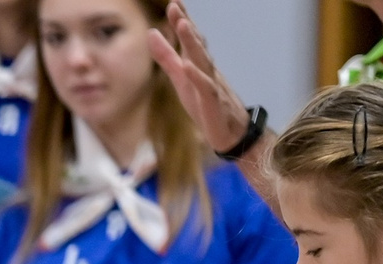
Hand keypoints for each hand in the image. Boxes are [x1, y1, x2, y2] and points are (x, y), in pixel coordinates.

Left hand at [150, 3, 252, 155]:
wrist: (230, 132)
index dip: (181, 21)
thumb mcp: (179, 78)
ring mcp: (211, 84)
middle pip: (196, 44)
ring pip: (203, 60)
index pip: (190, 39)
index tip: (174, 2)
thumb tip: (151, 33)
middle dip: (186, 25)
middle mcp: (206, 70)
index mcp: (197, 64)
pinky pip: (206, 87)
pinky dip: (197, 76)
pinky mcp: (213, 102)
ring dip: (193, 43)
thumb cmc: (205, 104)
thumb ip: (166, 57)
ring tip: (184, 25)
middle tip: (176, 6)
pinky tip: (187, 66)